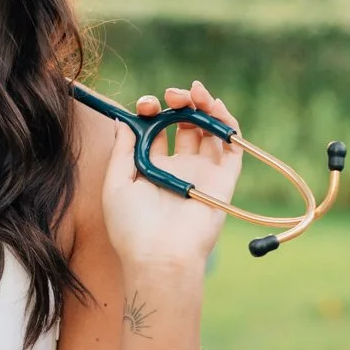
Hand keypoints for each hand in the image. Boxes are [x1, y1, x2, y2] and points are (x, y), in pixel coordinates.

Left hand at [100, 78, 241, 274]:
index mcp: (152, 169)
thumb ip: (122, 151)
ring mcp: (203, 172)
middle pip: (184, 125)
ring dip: (204, 105)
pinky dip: (227, 123)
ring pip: (209, 130)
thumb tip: (123, 121)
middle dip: (178, 103)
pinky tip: (214, 106)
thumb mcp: (116, 184)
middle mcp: (179, 168)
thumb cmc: (132, 226)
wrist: (160, 256)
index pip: (156, 131)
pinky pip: (232, 146)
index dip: (152, 112)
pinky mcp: (224, 179)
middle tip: (172, 96)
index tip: (146, 106)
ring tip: (195, 92)